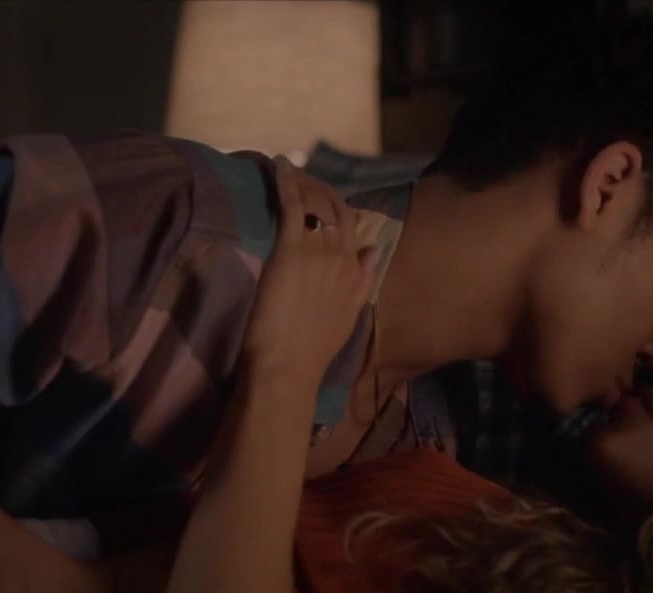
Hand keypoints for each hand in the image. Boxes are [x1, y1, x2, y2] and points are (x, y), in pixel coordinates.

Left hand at [242, 157, 377, 386]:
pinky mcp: (290, 250)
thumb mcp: (349, 314)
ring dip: (302, 183)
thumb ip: (363, 280)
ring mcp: (317, 251)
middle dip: (322, 190)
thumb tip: (373, 249)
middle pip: (337, 209)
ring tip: (288, 171)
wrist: (289, 365)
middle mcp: (342, 255)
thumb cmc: (313, 349)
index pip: (353, 226)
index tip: (324, 198)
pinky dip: (287, 183)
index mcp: (356, 272)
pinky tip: (279, 166)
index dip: (339, 207)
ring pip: (315, 204)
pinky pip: (293, 207)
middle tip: (302, 178)